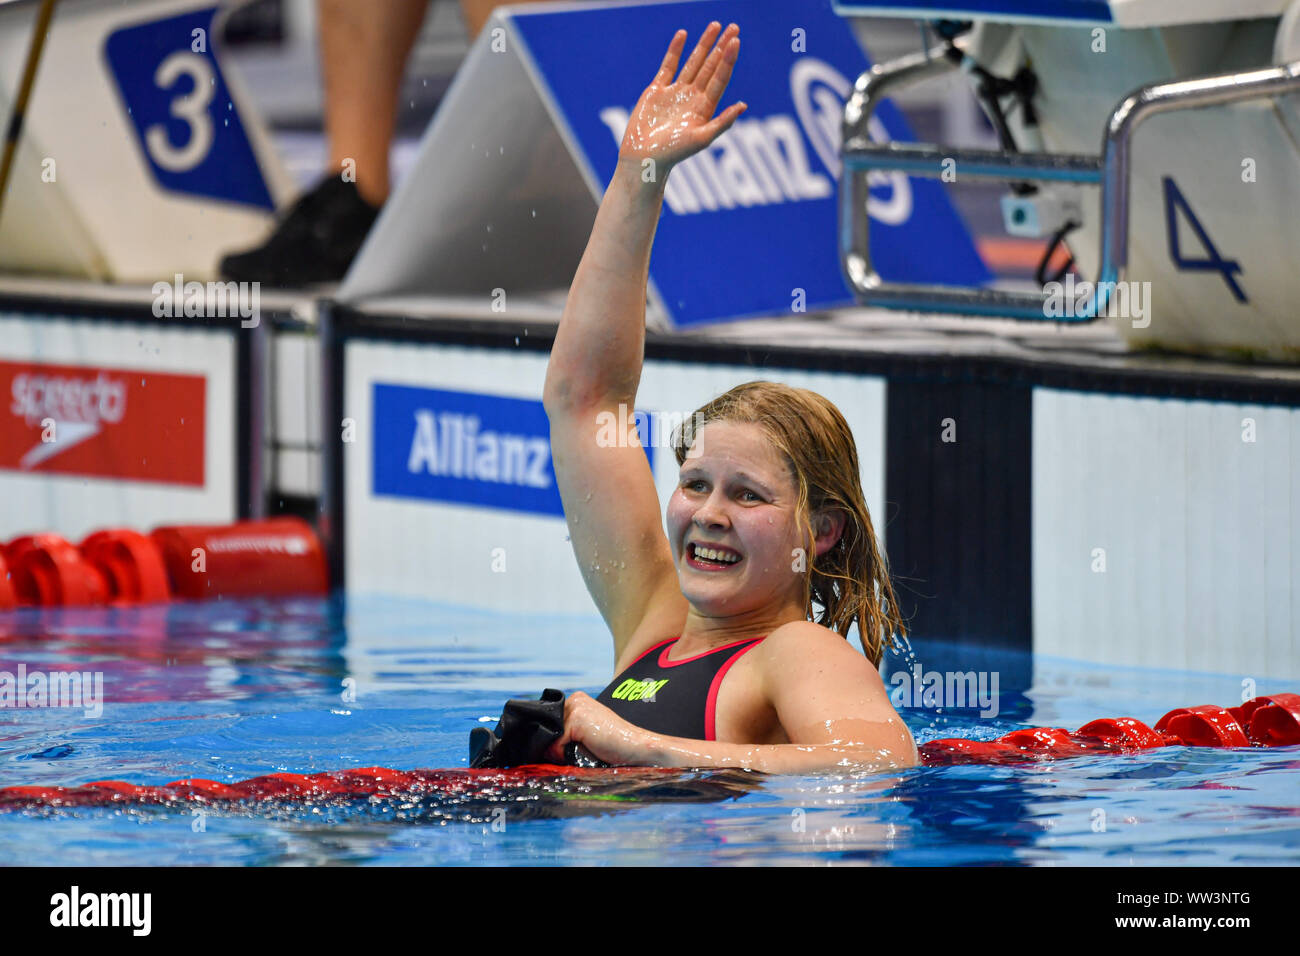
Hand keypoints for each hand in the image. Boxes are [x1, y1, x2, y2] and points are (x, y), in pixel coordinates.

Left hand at [549, 691, 661, 765]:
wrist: (636, 746)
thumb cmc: (614, 744)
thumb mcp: (586, 734)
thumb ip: (565, 734)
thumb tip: (540, 748)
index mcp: (577, 701)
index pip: (551, 724)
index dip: (559, 740)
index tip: (579, 744)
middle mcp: (574, 700)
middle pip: (548, 731)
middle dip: (559, 745)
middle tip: (587, 746)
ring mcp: (575, 708)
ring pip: (551, 740)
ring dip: (564, 751)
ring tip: (589, 747)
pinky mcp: (576, 721)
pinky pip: (556, 747)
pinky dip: (568, 755)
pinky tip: (590, 749)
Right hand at [619, 22, 746, 173]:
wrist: (643, 158)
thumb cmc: (673, 153)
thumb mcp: (701, 139)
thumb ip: (722, 122)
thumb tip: (743, 105)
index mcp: (705, 108)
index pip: (720, 78)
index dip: (728, 59)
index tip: (735, 41)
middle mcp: (692, 97)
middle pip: (711, 66)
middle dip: (721, 47)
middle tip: (733, 27)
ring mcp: (675, 92)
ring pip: (693, 62)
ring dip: (704, 44)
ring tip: (715, 26)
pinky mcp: (657, 91)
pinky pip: (668, 66)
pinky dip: (675, 50)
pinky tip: (683, 35)